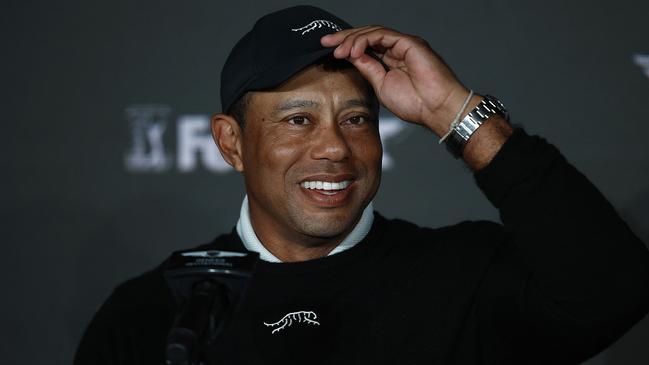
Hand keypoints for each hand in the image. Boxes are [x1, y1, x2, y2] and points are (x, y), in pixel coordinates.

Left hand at [321, 26, 474, 135]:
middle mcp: (397, 48)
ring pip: (373, 32)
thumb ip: (368, 68)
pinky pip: (383, 35)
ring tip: (339, 51)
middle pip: (366, 35)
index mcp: (391, 59)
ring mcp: (404, 44)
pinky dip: (366, 40)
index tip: (328, 49)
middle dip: (344, 37)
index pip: (365, 46)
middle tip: (326, 43)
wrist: (435, 109)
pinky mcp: (410, 43)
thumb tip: (351, 57)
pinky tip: (354, 51)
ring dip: (353, 40)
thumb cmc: (415, 103)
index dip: (346, 45)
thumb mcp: (380, 85)